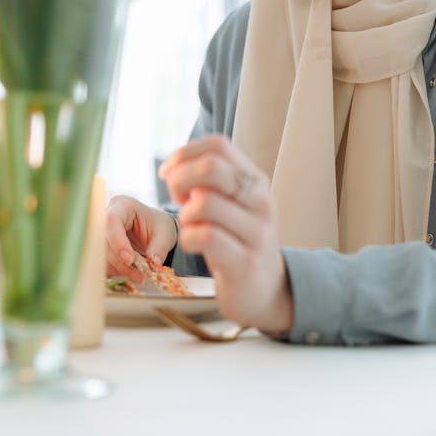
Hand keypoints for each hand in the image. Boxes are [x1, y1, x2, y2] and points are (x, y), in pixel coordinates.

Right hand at [106, 195, 177, 281]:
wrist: (154, 229)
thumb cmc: (159, 225)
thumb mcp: (165, 234)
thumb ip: (160, 247)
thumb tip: (154, 262)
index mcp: (123, 205)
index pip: (112, 221)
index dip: (118, 242)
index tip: (130, 260)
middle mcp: (107, 215)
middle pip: (103, 240)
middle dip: (119, 261)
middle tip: (138, 275)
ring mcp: (101, 231)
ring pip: (100, 253)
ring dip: (117, 268)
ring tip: (138, 276)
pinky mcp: (100, 246)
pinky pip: (101, 261)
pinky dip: (114, 271)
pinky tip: (129, 274)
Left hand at [159, 134, 293, 333]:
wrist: (265, 290)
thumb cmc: (236, 240)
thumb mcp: (232, 203)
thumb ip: (210, 181)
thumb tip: (174, 166)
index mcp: (255, 180)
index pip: (218, 145)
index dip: (184, 154)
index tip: (169, 173)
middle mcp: (261, 201)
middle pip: (211, 167)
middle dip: (180, 180)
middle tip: (178, 200)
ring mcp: (257, 232)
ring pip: (205, 202)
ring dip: (185, 214)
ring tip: (190, 225)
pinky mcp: (246, 263)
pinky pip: (206, 236)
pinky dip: (188, 238)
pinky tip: (193, 243)